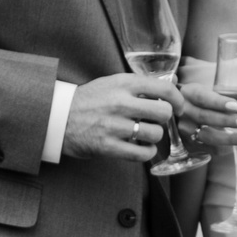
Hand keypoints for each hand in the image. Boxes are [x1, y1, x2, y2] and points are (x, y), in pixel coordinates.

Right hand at [63, 75, 178, 163]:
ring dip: (154, 137)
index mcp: (124, 84)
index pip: (164, 88)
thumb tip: (175, 84)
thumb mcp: (113, 83)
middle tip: (157, 121)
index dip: (178, 99)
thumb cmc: (89, 99)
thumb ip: (141, 84)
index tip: (178, 106)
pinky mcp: (107, 146)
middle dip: (165, 119)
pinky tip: (141, 148)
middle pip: (164, 113)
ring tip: (145, 135)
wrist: (57, 117)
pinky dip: (146, 153)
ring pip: (155, 134)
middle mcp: (120, 103)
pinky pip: (142, 154)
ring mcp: (114, 126)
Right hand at [175, 80, 236, 143]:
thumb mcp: (217, 91)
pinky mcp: (187, 144)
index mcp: (190, 92)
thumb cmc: (204, 100)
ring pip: (207, 136)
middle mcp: (184, 110)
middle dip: (228, 121)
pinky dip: (224, 148)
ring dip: (230, 138)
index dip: (219, 102)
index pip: (203, 96)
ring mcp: (184, 129)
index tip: (236, 106)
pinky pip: (208, 149)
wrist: (177, 113)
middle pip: (205, 117)